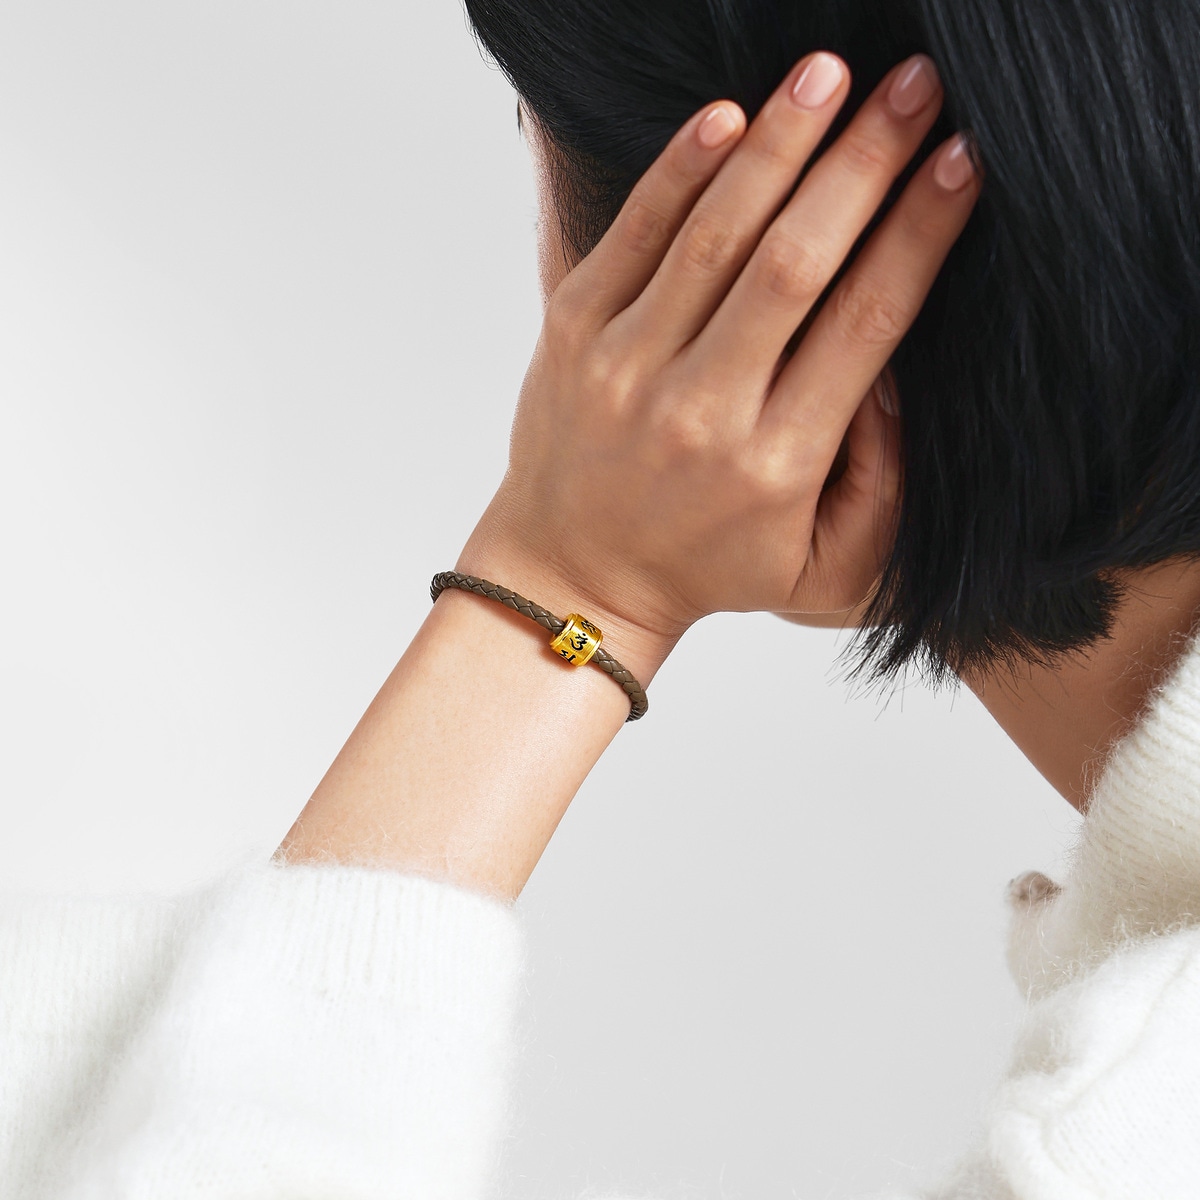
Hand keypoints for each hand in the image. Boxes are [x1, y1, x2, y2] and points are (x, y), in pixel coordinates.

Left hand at [460, 50, 980, 665]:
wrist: (575, 575)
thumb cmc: (705, 565)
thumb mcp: (816, 568)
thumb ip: (880, 487)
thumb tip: (901, 370)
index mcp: (777, 464)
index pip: (866, 322)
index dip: (920, 232)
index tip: (963, 159)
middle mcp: (703, 411)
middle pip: (797, 263)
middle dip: (865, 163)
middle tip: (917, 85)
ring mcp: (627, 367)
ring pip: (715, 236)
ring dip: (780, 144)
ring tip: (831, 73)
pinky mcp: (571, 336)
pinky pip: (631, 235)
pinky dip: (679, 170)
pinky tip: (729, 113)